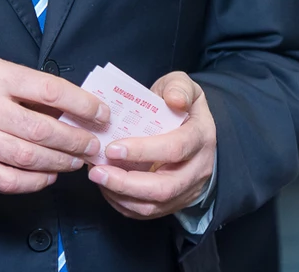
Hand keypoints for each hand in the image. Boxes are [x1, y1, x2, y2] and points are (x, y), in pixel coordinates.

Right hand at [0, 56, 109, 194]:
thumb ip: (27, 87)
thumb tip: (74, 108)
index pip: (48, 90)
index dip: (81, 104)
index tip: (101, 114)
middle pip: (41, 130)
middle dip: (75, 140)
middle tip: (93, 145)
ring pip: (27, 158)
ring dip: (59, 162)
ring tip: (75, 161)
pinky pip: (7, 180)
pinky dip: (34, 181)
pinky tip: (49, 176)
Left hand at [88, 71, 215, 220]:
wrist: (192, 130)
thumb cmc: (179, 106)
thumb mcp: (182, 86)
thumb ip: (178, 87)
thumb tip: (174, 100)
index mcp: (201, 137)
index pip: (175, 149)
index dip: (143, 151)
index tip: (112, 148)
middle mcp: (198, 169)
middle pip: (164, 187)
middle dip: (126, 182)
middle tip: (96, 171)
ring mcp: (187, 190)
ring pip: (154, 205)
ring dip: (121, 195)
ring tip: (97, 178)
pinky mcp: (175, 203)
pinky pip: (148, 212)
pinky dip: (123, 204)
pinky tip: (107, 188)